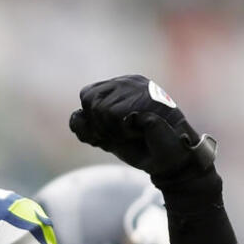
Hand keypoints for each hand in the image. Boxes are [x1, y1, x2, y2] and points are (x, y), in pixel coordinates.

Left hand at [69, 74, 214, 179]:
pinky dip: (121, 131)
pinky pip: (113, 115)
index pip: (87, 95)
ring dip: (111, 130)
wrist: (167, 161)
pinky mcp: (146, 97)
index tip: (108, 133)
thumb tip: (76, 116)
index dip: (91, 119)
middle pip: (88, 98)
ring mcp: (139, 88)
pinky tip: (139, 133)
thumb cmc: (140, 147)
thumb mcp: (106, 137)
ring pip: (99, 108)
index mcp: (120, 86)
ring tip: (132, 133)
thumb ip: (87, 126)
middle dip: (98, 124)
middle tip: (120, 134)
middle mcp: (129, 82)